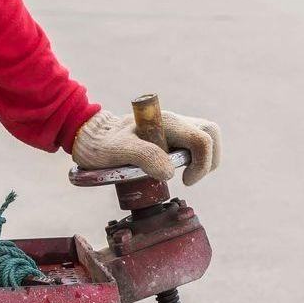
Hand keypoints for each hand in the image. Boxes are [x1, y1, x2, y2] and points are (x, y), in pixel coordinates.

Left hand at [71, 107, 221, 185]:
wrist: (91, 137)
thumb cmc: (102, 144)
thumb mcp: (118, 151)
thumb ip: (145, 156)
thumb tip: (170, 172)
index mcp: (165, 122)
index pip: (202, 139)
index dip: (201, 164)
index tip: (183, 180)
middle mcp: (174, 122)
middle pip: (211, 133)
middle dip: (209, 160)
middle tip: (189, 177)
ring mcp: (174, 128)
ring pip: (206, 137)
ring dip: (203, 160)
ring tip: (184, 174)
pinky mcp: (172, 136)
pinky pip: (195, 144)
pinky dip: (195, 159)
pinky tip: (176, 169)